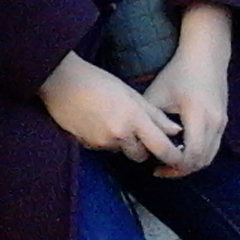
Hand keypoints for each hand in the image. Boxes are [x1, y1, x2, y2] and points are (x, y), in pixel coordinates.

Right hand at [37, 53, 182, 164]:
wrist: (61, 82)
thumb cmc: (97, 81)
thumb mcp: (130, 93)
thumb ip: (155, 114)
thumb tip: (175, 130)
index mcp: (133, 118)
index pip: (161, 147)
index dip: (173, 156)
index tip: (178, 158)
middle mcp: (119, 134)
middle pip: (141, 156)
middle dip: (144, 149)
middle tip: (141, 133)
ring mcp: (102, 142)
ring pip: (122, 152)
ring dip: (125, 144)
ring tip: (116, 121)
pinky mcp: (88, 146)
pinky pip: (105, 149)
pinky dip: (107, 141)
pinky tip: (100, 123)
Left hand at [144, 8, 231, 177]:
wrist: (205, 56)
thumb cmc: (178, 73)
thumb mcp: (158, 93)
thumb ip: (150, 119)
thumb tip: (138, 141)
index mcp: (197, 115)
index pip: (190, 154)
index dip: (173, 166)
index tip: (155, 166)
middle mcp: (214, 123)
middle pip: (201, 161)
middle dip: (180, 170)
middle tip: (160, 170)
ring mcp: (222, 124)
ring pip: (209, 157)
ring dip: (190, 164)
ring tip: (169, 163)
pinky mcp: (223, 122)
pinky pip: (213, 148)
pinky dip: (198, 155)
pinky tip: (181, 150)